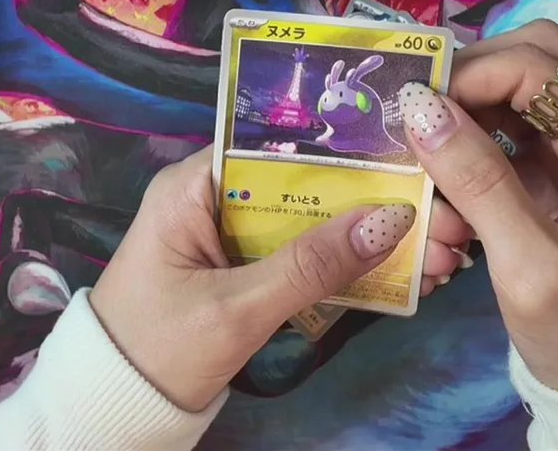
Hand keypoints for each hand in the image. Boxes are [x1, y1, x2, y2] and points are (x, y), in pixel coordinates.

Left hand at [90, 148, 429, 411]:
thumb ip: (309, 266)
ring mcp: (232, 238)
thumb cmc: (157, 349)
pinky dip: (348, 270)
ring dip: (370, 239)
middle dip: (372, 203)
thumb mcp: (235, 309)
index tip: (409, 161)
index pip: (277, 147)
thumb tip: (389, 220)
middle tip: (443, 218)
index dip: (344, 152)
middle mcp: (214, 200)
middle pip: (305, 186)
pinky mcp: (246, 273)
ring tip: (442, 253)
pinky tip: (405, 278)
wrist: (113, 410)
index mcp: (194, 187)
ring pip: (312, 225)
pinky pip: (304, 260)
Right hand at [399, 20, 557, 393]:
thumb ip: (477, 181)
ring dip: (464, 118)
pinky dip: (468, 151)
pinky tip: (443, 190)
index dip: (472, 74)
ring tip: (425, 164)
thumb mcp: (529, 265)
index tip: (413, 110)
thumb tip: (419, 107)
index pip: (540, 66)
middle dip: (468, 81)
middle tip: (415, 117)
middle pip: (533, 59)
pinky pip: (505, 134)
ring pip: (515, 92)